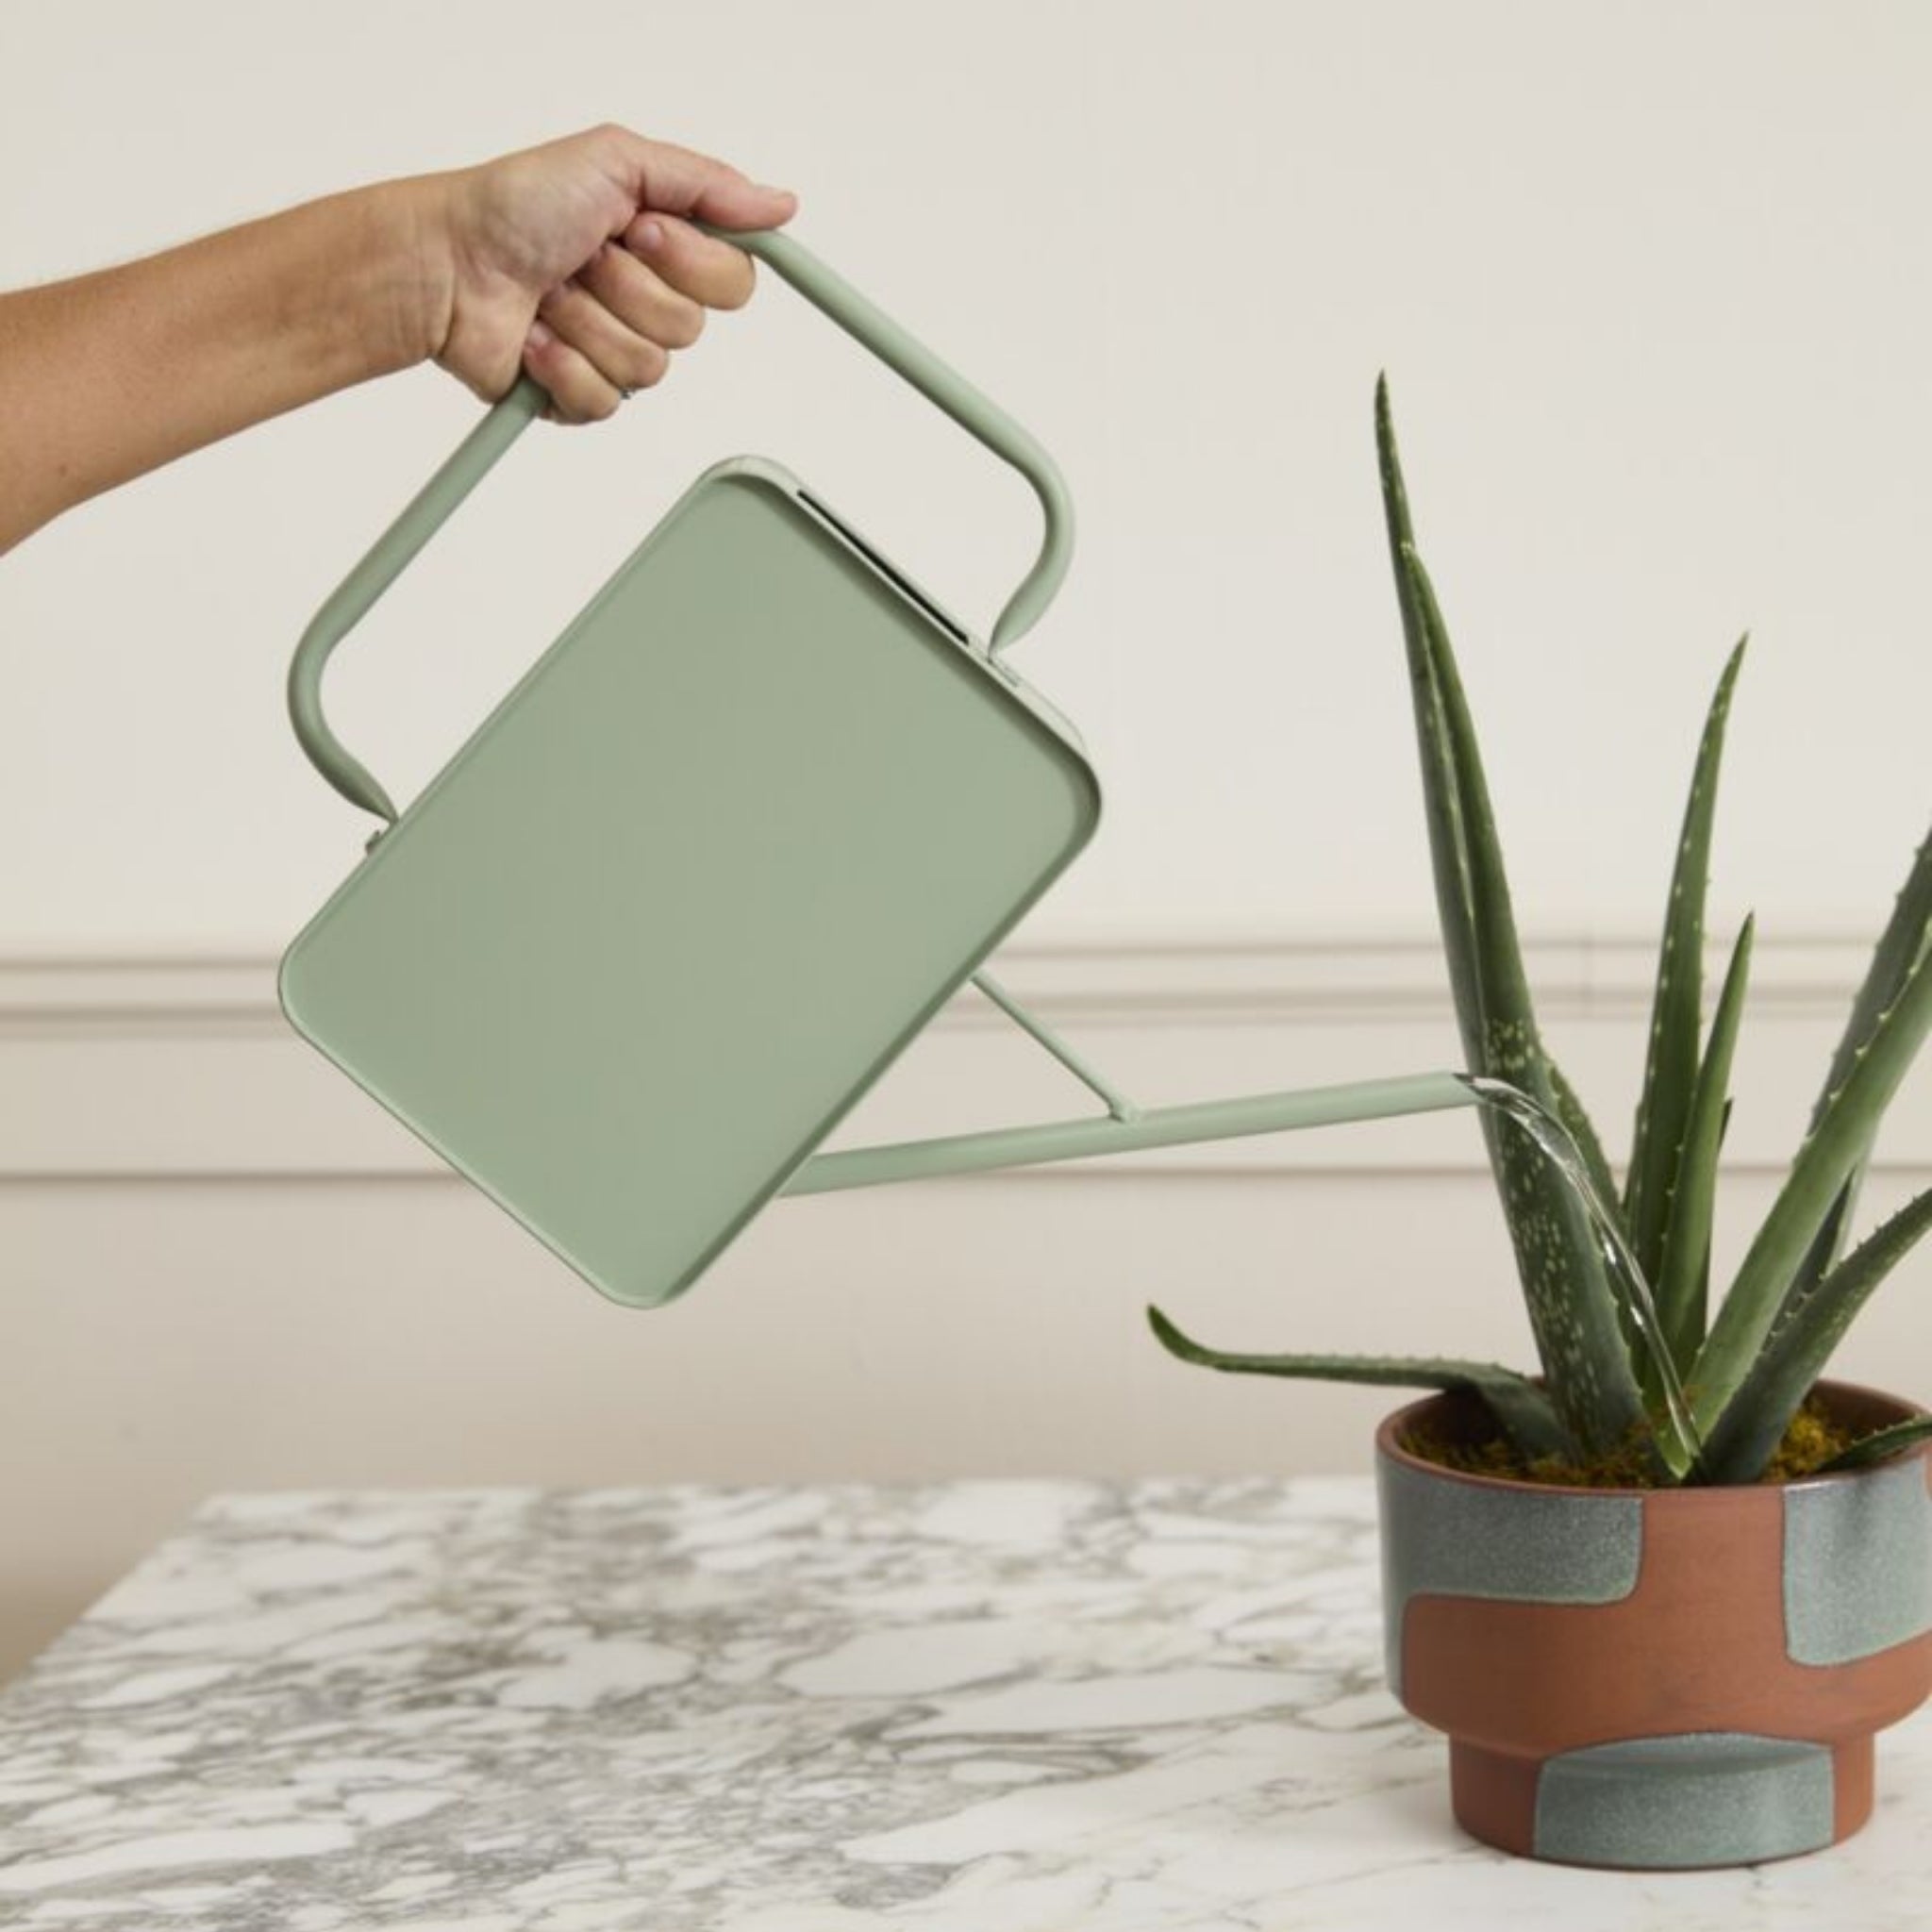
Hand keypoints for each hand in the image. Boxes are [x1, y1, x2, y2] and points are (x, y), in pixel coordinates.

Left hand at [419, 124, 797, 423]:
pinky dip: (561, 363)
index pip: (733, 282)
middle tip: (581, 257)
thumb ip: (707, 183)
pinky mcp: (582, 398)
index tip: (640, 230)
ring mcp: (614, 353)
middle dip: (627, 287)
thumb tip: (780, 204)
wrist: (446, 261)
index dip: (691, 262)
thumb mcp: (617, 160)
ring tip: (547, 292)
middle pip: (691, 329)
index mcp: (666, 250)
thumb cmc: (514, 205)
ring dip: (587, 320)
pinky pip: (605, 403)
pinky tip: (533, 335)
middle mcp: (646, 302)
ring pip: (647, 368)